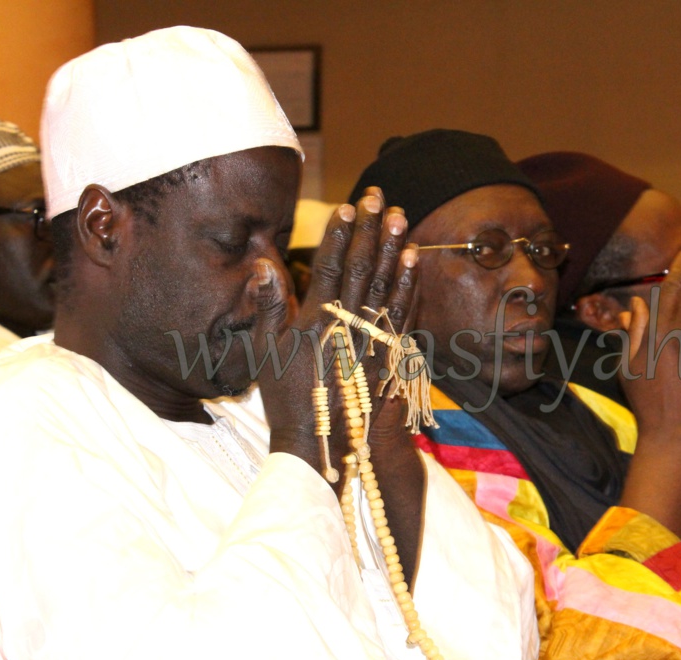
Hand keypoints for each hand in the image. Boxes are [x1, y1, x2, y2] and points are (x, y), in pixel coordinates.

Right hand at [254, 188, 417, 481]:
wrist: (321, 442)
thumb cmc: (286, 397)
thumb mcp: (264, 352)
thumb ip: (267, 306)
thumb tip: (265, 264)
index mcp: (315, 320)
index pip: (329, 266)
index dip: (339, 234)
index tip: (347, 207)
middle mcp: (348, 324)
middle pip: (361, 266)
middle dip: (370, 229)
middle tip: (379, 197)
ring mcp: (372, 338)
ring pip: (386, 284)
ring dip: (394, 248)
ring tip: (401, 217)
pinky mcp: (390, 354)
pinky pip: (403, 312)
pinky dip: (410, 284)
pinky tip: (415, 260)